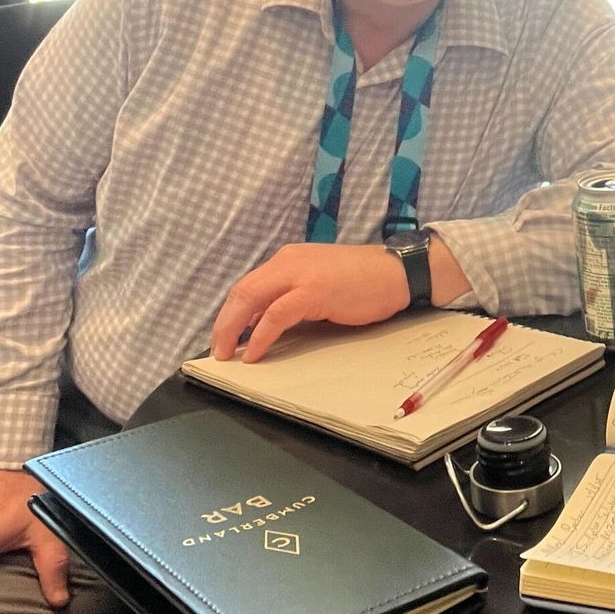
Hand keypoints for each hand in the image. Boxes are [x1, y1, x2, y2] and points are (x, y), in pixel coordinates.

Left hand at [210, 243, 410, 362]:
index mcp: (288, 259)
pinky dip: (260, 335)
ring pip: (251, 299)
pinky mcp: (313, 291)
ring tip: (228, 354)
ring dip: (233, 329)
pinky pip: (275, 315)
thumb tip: (261, 323)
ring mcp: (300, 274)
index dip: (231, 313)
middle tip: (218, 350)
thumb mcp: (317, 285)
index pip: (248, 285)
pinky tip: (254, 352)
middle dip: (225, 323)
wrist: (396, 272)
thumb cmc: (362, 282)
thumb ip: (290, 298)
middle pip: (242, 291)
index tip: (224, 336)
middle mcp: (288, 262)